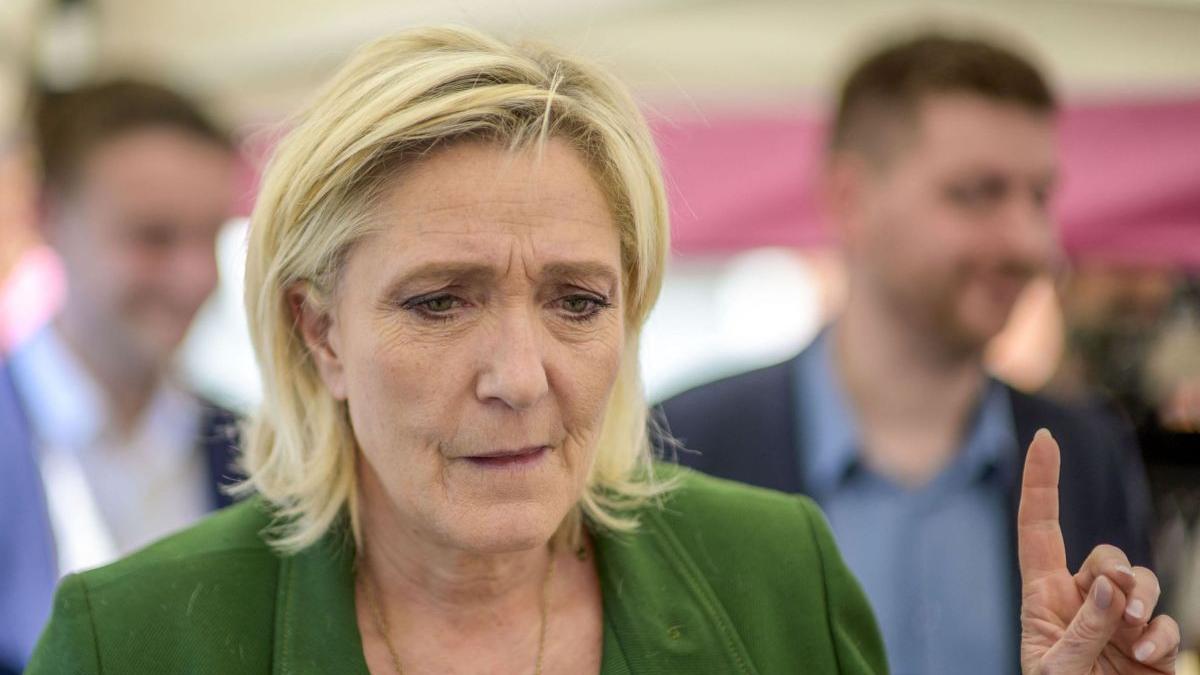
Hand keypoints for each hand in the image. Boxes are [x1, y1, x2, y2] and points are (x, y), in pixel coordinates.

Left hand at [1018, 428, 1179, 673]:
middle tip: (1121, 609)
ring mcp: (1117, 622)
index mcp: (1042, 598)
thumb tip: (1109, 587)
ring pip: (1138, 581)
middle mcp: (1081, 602)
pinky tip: (1147, 654)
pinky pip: (1162, 621)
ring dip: (1142, 599)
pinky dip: (1161, 633)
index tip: (1042, 438)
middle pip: (1105, 556)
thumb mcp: (1056, 671)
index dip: (1040, 483)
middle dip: (1117, 572)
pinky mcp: (1149, 646)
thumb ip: (1082, 629)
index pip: (1038, 528)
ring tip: (1135, 634)